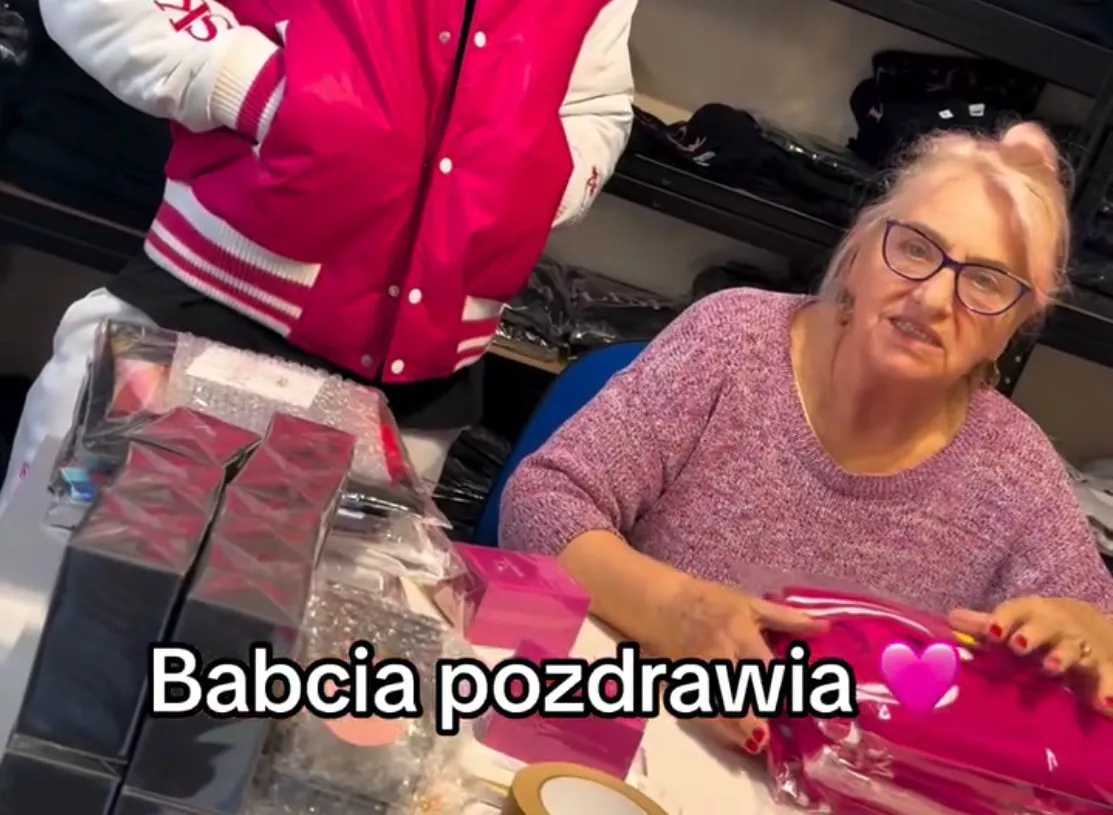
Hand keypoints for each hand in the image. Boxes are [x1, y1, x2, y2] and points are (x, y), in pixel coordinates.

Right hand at [664, 580, 827, 753]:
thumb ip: (787, 619)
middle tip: (775, 733)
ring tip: (757, 744)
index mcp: (739, 634)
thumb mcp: (749, 604)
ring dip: (739, 729)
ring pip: (719, 709)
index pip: (764, 667)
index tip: (800, 703)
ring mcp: (697, 674)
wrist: (660, 604)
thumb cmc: (709, 601)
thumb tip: (825, 628)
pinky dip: (719, 729)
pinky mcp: (682, 685)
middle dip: (757, 716)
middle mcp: (718, 656)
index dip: (782, 688)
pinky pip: (701, 713)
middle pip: (739, 693)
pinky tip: (735, 740)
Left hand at [949, 597, 1112, 714]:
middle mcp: (1056, 627)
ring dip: (1062, 658)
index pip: (1016, 611)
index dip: (1003, 620)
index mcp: (1032, 613)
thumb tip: (950, 619)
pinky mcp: (1103, 669)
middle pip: (1045, 627)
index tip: (992, 632)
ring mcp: (1080, 648)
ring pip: (1073, 651)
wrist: (1094, 627)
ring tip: (1052, 668)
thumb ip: (985, 625)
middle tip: (1018, 645)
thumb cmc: (1040, 627)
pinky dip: (1108, 691)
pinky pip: (1108, 679)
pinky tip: (1105, 704)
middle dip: (1031, 635)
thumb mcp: (1016, 622)